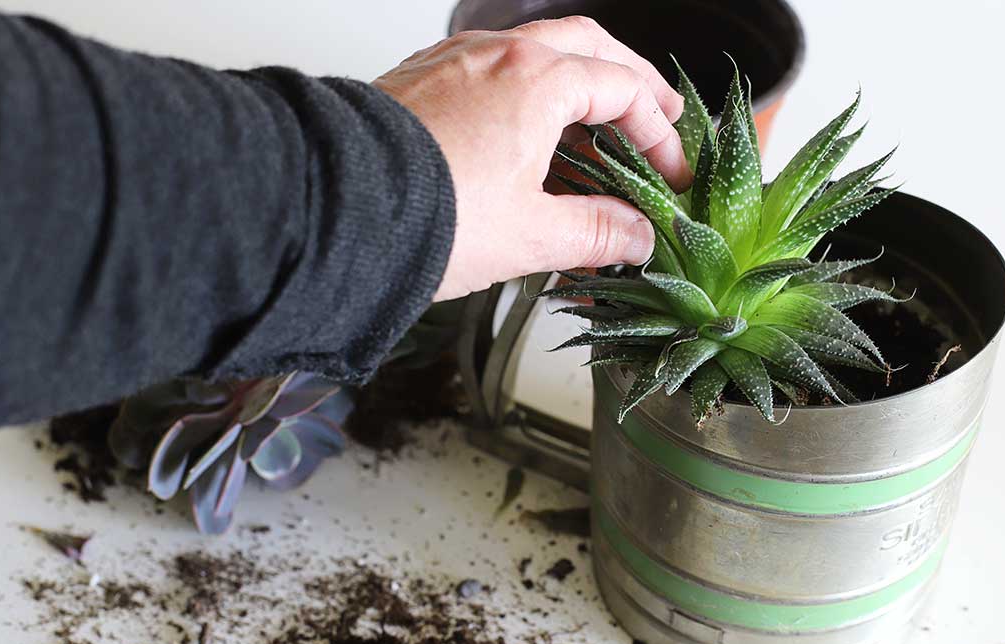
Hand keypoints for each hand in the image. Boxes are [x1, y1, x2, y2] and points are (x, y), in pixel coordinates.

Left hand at [374, 16, 689, 300]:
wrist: (333, 215)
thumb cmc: (426, 218)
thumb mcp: (531, 236)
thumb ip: (597, 233)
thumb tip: (635, 237)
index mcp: (536, 81)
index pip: (623, 90)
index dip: (659, 132)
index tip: (670, 173)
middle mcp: (496, 55)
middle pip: (586, 46)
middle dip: (628, 80)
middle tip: (654, 113)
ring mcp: (453, 62)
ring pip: (533, 51)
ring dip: (574, 81)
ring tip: (592, 125)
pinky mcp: (420, 81)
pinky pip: (489, 69)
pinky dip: (523, 91)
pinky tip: (522, 131)